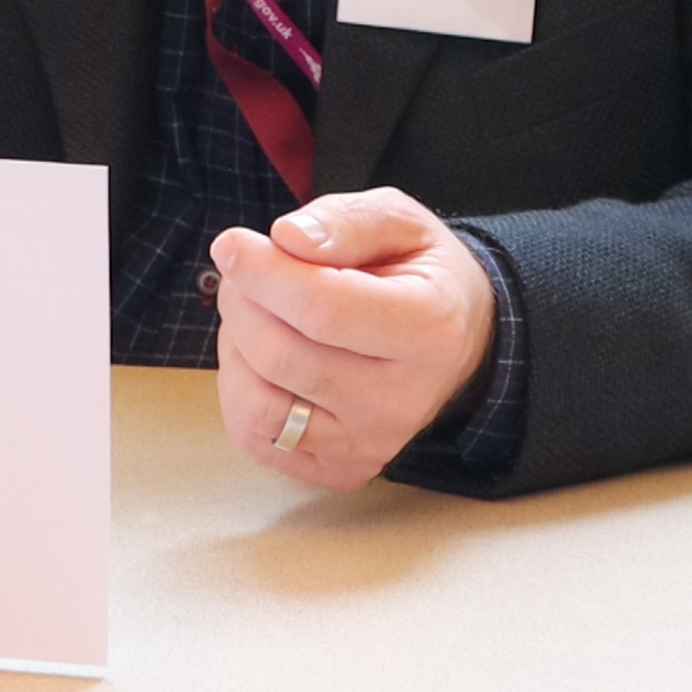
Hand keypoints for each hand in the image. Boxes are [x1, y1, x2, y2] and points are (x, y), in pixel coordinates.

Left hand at [211, 187, 494, 490]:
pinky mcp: (339, 469)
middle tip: (246, 271)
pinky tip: (260, 359)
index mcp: (427, 330)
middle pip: (280, 354)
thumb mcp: (402, 222)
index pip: (322, 309)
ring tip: (255, 314)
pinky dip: (238, 391)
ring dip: (235, 347)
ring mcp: (369, 444)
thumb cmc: (422, 277)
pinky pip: (254, 436)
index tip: (231, 244)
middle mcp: (400, 401)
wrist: (459, 346)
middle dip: (242, 300)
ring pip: (257, 404)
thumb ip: (346, 221)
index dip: (263, 273)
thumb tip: (287, 238)